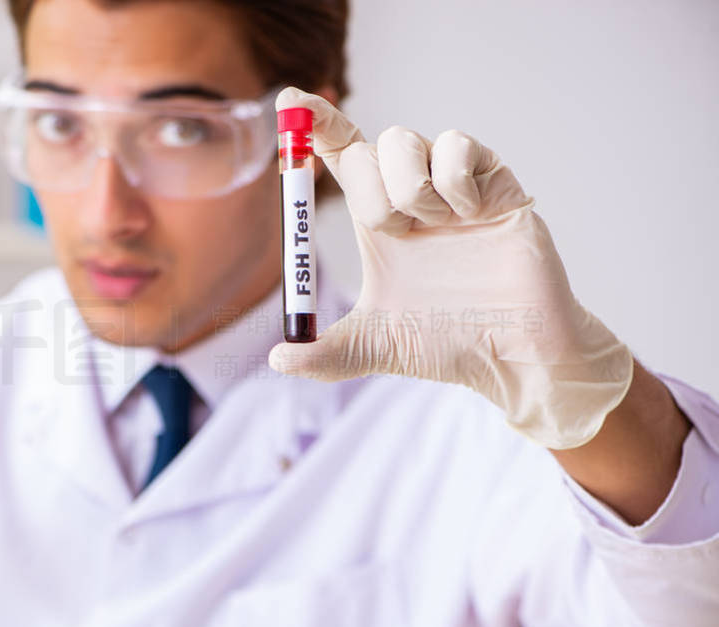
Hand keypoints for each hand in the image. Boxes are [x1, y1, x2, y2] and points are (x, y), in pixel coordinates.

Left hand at [268, 88, 632, 448]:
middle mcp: (411, 195)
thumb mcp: (371, 347)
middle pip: (365, 147)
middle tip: (395, 232)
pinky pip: (457, 147)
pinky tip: (472, 217)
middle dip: (367, 192)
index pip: (340, 157)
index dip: (315, 126)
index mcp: (379, 220)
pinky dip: (453, 183)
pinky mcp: (494, 181)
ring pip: (403, 141)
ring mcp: (452, 185)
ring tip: (438, 230)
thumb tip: (277, 361)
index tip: (289, 101)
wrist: (512, 353)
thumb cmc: (448, 343)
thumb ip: (323, 355)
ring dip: (409, 190)